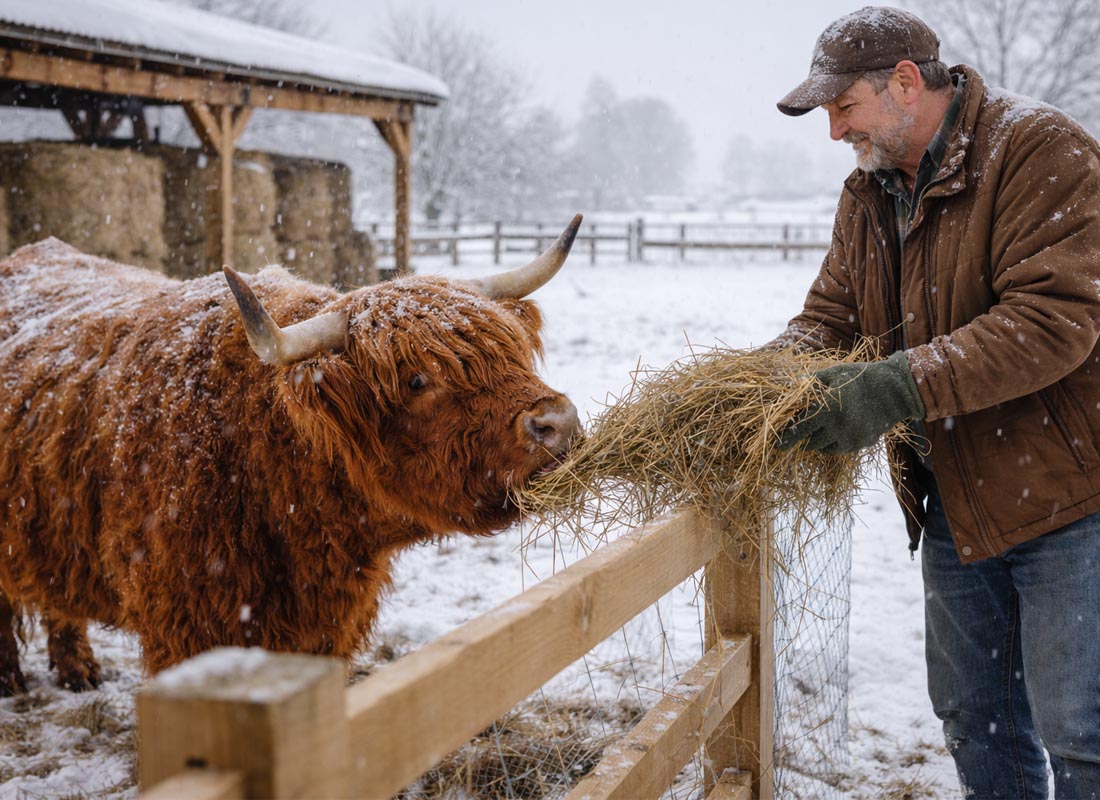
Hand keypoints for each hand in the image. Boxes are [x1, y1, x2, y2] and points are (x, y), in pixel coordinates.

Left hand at [778, 351, 924, 453]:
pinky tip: (837, 428)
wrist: (894, 391)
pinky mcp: (860, 445)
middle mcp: (837, 427)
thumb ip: (810, 383)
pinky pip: (838, 449)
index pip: (800, 428)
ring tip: (824, 424)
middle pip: (810, 441)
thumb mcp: (834, 374)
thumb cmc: (860, 378)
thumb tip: (789, 387)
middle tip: (799, 431)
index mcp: (828, 408)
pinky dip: (832, 443)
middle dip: (803, 437)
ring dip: (818, 440)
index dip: (787, 437)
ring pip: (823, 447)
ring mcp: (850, 438)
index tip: (776, 444)